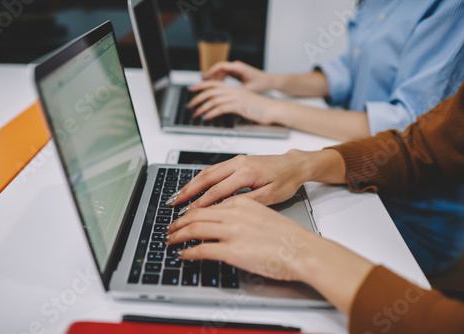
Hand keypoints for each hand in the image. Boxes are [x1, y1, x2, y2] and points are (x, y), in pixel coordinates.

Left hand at [167, 197, 315, 280]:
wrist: (304, 249)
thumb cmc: (289, 237)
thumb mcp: (264, 215)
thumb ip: (244, 215)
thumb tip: (229, 222)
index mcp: (242, 203)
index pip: (209, 204)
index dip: (191, 210)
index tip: (184, 215)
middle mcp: (234, 213)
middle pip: (196, 214)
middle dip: (179, 222)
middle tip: (170, 228)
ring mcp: (232, 231)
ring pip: (194, 228)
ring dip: (178, 234)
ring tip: (171, 239)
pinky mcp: (232, 250)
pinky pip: (201, 248)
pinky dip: (188, 251)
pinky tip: (183, 254)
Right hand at [169, 150, 313, 208]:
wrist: (295, 165)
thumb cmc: (286, 181)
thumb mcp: (270, 197)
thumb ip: (246, 202)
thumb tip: (224, 209)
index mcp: (247, 173)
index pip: (217, 191)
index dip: (201, 203)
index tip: (190, 213)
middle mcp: (239, 163)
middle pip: (206, 177)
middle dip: (188, 190)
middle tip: (174, 202)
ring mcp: (236, 160)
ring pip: (207, 171)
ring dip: (191, 183)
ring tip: (179, 195)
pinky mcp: (237, 160)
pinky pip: (214, 169)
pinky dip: (200, 178)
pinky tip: (194, 186)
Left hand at [188, 81, 282, 124]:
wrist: (274, 109)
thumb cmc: (261, 108)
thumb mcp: (244, 103)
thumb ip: (232, 103)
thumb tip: (221, 108)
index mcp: (234, 89)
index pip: (213, 84)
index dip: (201, 85)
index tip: (191, 89)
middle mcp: (234, 91)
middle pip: (210, 90)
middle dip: (197, 97)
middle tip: (189, 105)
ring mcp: (236, 98)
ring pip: (214, 100)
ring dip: (202, 107)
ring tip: (195, 113)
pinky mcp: (239, 106)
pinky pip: (221, 108)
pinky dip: (211, 113)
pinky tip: (206, 117)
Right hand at [203, 60, 273, 92]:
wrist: (270, 81)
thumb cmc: (262, 84)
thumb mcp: (248, 90)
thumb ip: (236, 93)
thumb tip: (227, 99)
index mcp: (238, 67)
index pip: (220, 66)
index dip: (211, 72)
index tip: (204, 78)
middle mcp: (236, 66)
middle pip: (218, 68)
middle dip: (209, 75)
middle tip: (200, 83)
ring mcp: (236, 69)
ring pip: (220, 72)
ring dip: (213, 78)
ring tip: (205, 86)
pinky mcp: (237, 73)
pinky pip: (224, 75)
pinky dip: (219, 80)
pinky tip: (214, 87)